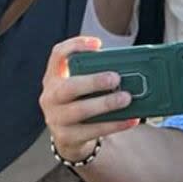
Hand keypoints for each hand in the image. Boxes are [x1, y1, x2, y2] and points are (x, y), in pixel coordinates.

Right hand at [39, 36, 140, 162]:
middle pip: (69, 86)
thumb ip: (97, 74)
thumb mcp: (82, 86)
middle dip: (93, 81)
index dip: (76, 46)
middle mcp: (51, 96)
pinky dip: (115, 124)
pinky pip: (93, 130)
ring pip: (80, 110)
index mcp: (55, 77)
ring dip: (105, 104)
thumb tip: (130, 69)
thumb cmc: (81, 102)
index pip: (58, 55)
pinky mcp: (67, 137)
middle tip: (116, 79)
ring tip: (126, 98)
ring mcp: (56, 118)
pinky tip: (131, 118)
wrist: (68, 137)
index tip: (98, 44)